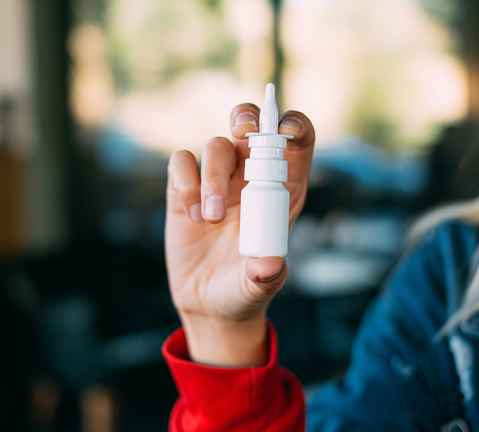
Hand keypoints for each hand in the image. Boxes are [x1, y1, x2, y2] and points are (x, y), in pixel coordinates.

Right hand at [165, 103, 314, 365]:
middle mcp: (250, 177)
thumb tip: (267, 263)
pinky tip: (192, 216)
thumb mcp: (260, 286)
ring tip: (211, 218)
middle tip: (242, 131)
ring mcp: (216, 180)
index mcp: (282, 190)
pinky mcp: (184, 189)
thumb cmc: (245, 289)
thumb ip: (265, 274)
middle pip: (251, 125)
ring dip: (213, 176)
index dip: (295, 127)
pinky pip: (181, 163)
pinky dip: (186, 182)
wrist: (210, 303)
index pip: (296, 144)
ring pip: (215, 146)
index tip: (287, 131)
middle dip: (247, 117)